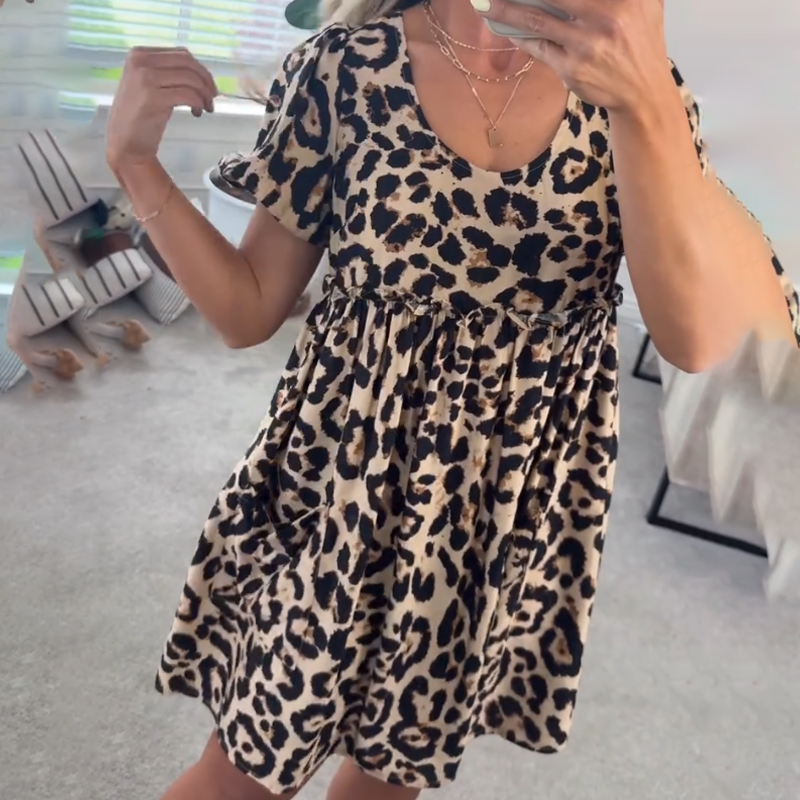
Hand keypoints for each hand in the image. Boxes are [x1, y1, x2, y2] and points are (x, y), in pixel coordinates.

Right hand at [106, 47, 217, 170]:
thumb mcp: (149, 85)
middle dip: (206, 80)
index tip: (208, 85)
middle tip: (212, 97)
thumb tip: (199, 72)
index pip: (181, 54)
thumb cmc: (139, 116)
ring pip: (190, 79)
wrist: (124, 142)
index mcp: (139, 54)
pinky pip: (188, 95)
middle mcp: (141, 61)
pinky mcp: (153, 97)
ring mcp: (146, 78)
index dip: (200, 69)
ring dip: (204, 94)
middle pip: (187, 63)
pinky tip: (196, 113)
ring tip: (205, 108)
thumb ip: (166, 73)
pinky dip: (198, 103)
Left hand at [472, 0, 673, 112]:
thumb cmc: (638, 42)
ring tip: (486, 4)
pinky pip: (539, 47)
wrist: (643, 92)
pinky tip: (507, 28)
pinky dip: (521, 36)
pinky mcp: (572, 68)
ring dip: (508, 10)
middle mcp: (607, 15)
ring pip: (538, 19)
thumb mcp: (644, 3)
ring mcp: (587, 44)